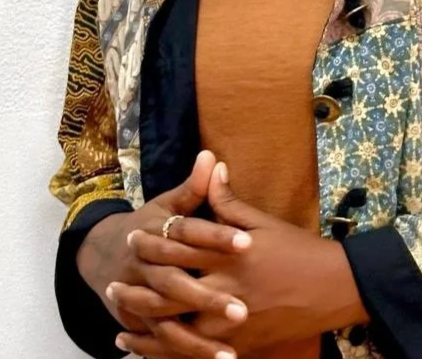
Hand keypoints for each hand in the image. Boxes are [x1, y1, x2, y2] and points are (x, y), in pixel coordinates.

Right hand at [77, 150, 249, 336]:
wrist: (103, 254)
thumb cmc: (150, 226)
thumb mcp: (167, 205)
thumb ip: (193, 187)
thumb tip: (212, 156)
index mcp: (156, 233)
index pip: (189, 234)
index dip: (216, 238)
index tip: (247, 242)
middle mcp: (145, 268)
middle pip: (176, 283)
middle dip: (208, 298)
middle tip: (242, 310)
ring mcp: (139, 298)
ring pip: (167, 322)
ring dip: (196, 341)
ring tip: (231, 353)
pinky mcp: (139, 322)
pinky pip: (160, 344)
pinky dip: (183, 355)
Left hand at [114, 162, 368, 357]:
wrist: (333, 288)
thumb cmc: (299, 250)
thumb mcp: (263, 221)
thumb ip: (229, 200)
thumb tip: (211, 165)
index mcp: (229, 256)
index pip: (181, 247)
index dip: (153, 242)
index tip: (130, 237)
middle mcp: (225, 290)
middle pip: (170, 294)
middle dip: (138, 292)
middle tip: (112, 288)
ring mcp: (231, 323)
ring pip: (178, 333)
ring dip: (146, 332)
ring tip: (120, 329)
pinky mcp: (240, 345)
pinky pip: (196, 355)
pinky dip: (168, 357)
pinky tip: (150, 357)